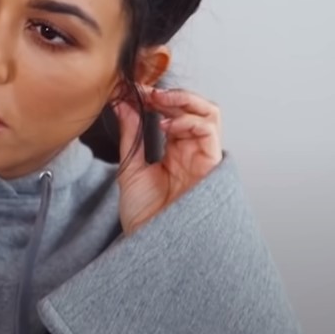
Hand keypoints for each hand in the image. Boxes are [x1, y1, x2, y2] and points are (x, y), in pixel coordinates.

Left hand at [113, 86, 222, 233]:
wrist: (149, 244)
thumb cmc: (143, 214)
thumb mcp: (131, 167)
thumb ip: (131, 134)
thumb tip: (123, 103)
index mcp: (174, 151)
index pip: (174, 112)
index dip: (157, 97)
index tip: (134, 89)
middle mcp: (191, 151)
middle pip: (197, 108)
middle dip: (173, 94)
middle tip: (148, 92)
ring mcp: (202, 157)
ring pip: (209, 113)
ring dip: (184, 100)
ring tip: (159, 101)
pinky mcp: (211, 165)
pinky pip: (209, 132)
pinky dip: (189, 120)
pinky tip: (167, 125)